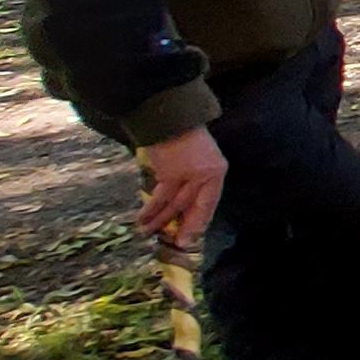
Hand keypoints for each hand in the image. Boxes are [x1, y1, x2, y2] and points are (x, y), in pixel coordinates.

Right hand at [136, 127, 228, 248]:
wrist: (171, 116)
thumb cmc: (185, 134)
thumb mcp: (200, 156)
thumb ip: (196, 177)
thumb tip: (184, 200)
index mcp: (217, 170)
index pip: (210, 202)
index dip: (200, 220)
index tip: (192, 235)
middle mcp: (207, 175)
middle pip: (195, 207)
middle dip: (184, 227)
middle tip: (177, 244)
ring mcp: (189, 175)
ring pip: (175, 205)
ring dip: (160, 221)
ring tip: (149, 234)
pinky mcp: (170, 174)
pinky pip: (160, 198)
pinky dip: (151, 210)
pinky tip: (142, 221)